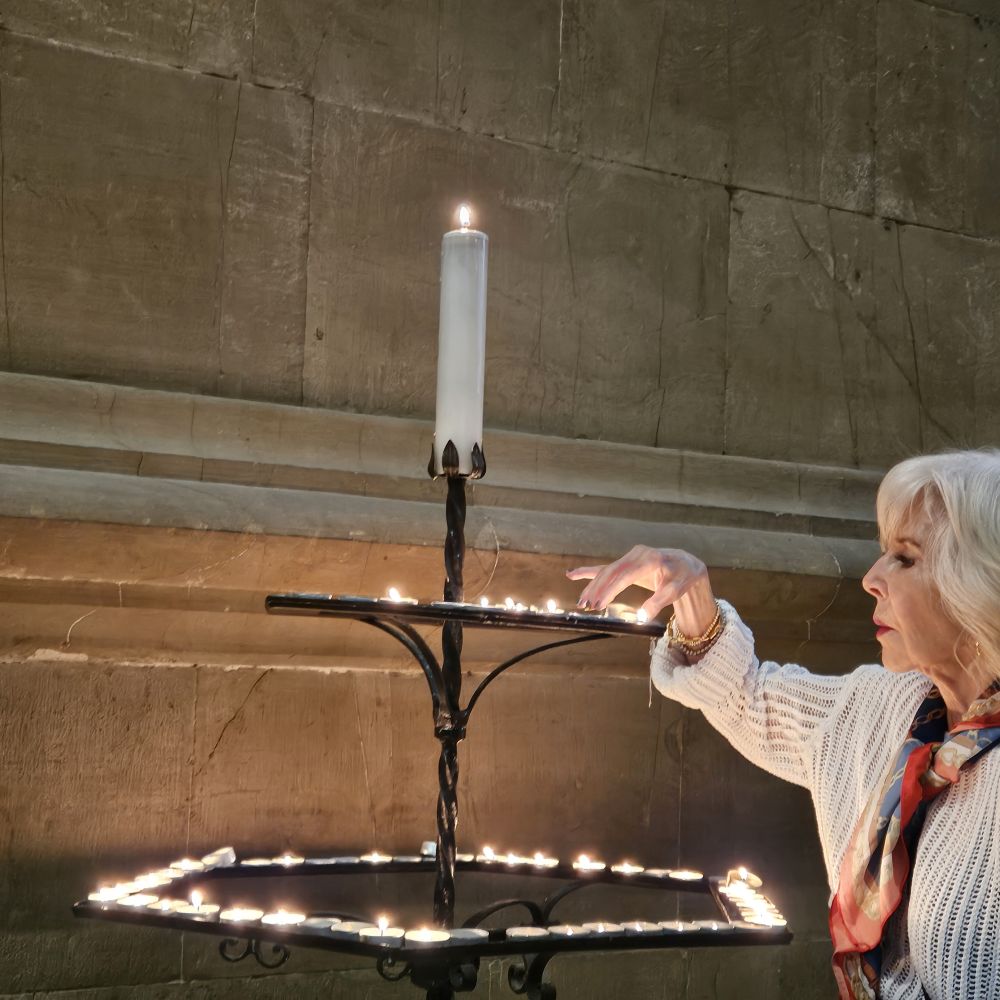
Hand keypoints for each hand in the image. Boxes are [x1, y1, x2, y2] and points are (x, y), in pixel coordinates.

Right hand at [566, 545, 716, 632]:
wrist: (686, 564)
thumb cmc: (682, 578)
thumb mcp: (675, 590)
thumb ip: (659, 602)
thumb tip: (642, 617)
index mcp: (650, 559)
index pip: (624, 575)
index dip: (610, 590)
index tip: (599, 604)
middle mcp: (637, 554)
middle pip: (611, 572)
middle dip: (597, 589)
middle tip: (585, 606)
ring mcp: (630, 557)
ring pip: (606, 571)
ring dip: (592, 586)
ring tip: (582, 602)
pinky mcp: (626, 563)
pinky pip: (606, 568)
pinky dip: (589, 572)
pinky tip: (572, 574)